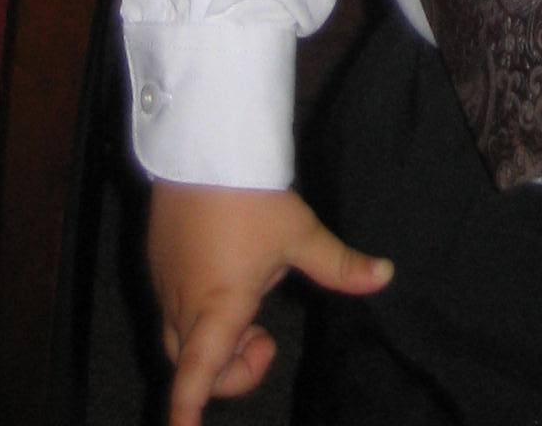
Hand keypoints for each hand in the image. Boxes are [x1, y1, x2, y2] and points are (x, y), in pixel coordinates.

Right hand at [147, 180, 392, 425]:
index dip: (187, 413)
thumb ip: (339, 265)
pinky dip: (197, 312)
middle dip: (228, 371)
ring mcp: (165, 284)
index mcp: (220, 307)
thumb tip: (384, 277)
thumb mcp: (300, 233)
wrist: (204, 143)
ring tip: (252, 305)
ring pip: (179, 338)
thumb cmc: (252, 193)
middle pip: (193, 366)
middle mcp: (184, 304)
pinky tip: (227, 272)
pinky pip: (171, 306)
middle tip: (266, 341)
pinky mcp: (156, 263)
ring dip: (214, 341)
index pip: (196, 377)